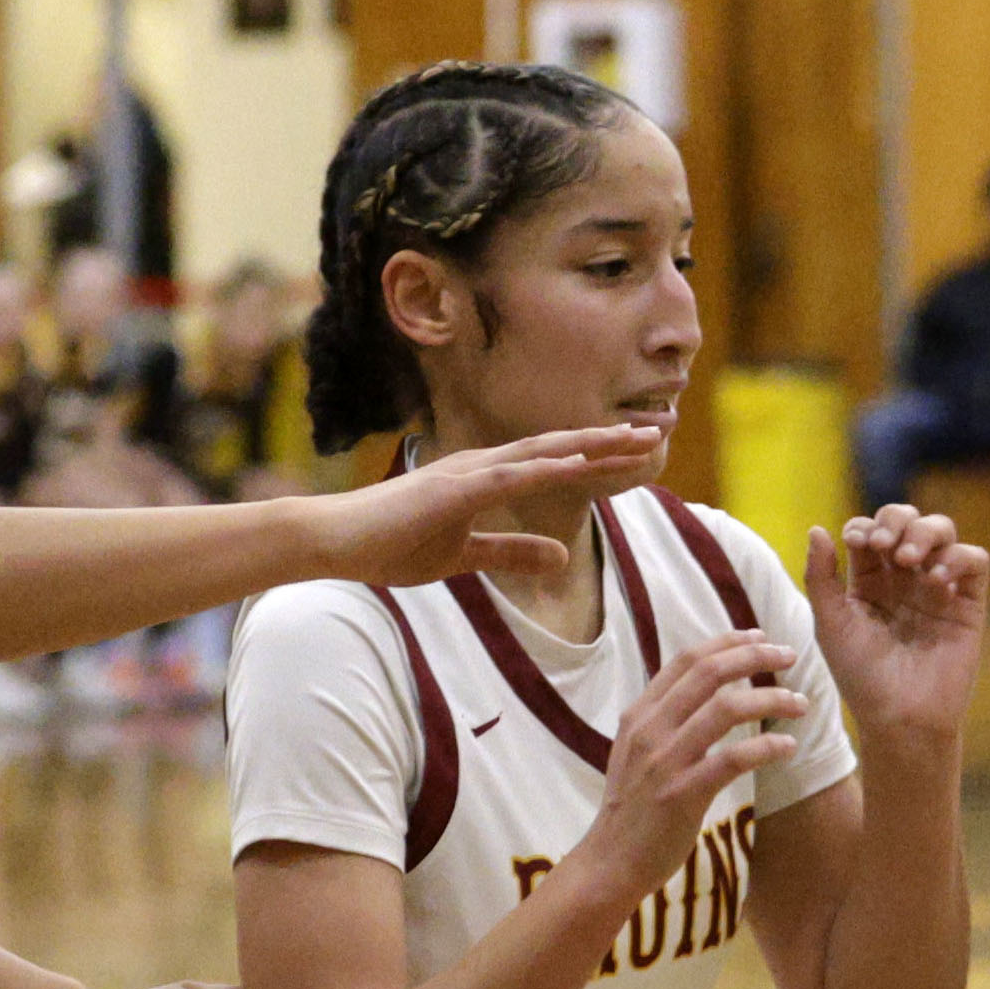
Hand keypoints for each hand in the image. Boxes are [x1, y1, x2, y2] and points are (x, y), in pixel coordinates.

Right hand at [301, 428, 660, 588]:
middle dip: (609, 440)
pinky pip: (506, 477)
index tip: (641, 449)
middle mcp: (483, 466)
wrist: (333, 541)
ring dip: (588, 445)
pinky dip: (543, 468)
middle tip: (656, 430)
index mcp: (487, 478)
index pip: (556, 463)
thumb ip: (513, 553)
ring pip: (541, 454)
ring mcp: (466, 474)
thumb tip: (562, 557)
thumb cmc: (391, 545)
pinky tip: (575, 461)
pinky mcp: (450, 490)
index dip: (600, 454)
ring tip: (632, 437)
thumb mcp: (467, 558)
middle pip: (559, 448)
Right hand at [580, 633, 803, 884]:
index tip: (761, 637)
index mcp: (640, 714)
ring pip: (726, 709)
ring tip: (800, 704)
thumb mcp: (636, 751)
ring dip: (771, 699)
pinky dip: (766, 746)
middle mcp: (650, 729)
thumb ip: (665, 720)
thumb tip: (705, 692)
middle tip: (791, 655)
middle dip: (755, 657)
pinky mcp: (682, 794)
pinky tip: (788, 745)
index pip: (687, 660)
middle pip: (709, 673)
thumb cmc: (633, 808)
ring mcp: (664, 761)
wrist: (610, 861)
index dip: (728, 642)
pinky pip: (732, 759)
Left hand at [804, 507, 988, 742]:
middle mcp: (905, 579)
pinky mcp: (968, 604)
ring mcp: (939, 588)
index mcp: (870, 582)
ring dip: (925, 532)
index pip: (869, 532)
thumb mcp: (830, 625)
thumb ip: (821, 577)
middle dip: (895, 520)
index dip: (863, 527)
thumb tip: (817, 529)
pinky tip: (936, 580)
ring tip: (908, 559)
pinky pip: (974, 561)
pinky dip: (957, 558)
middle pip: (907, 521)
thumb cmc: (862, 678)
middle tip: (883, 544)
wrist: (901, 719)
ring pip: (942, 531)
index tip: (856, 543)